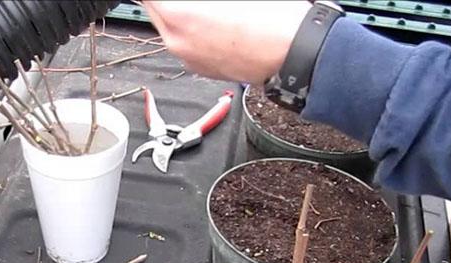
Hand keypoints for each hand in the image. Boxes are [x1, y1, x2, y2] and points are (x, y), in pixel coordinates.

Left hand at [143, 1, 310, 84]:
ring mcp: (188, 59)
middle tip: (194, 0)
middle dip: (168, 0)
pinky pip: (186, 43)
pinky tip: (215, 19)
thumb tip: (191, 0)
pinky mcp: (202, 68)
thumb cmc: (271, 19)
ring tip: (206, 5)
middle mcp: (176, 43)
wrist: (295, 52)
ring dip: (178, 11)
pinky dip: (192, 29)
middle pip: (155, 9)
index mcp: (178, 16)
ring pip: (170, 27)